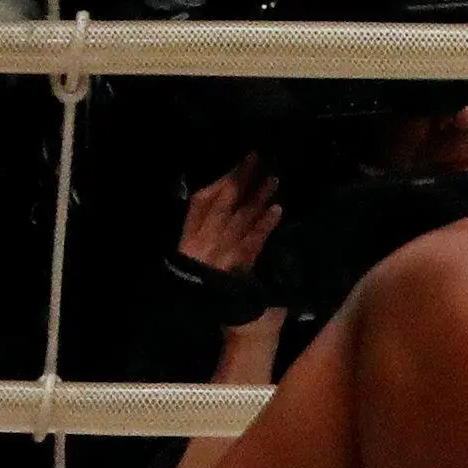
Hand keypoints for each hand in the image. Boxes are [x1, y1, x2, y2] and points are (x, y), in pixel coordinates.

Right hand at [178, 157, 282, 277]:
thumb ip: (207, 224)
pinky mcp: (240, 265)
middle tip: (259, 159)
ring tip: (273, 180)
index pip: (204, 200)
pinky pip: (254, 241)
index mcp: (191, 232)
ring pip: (242, 217)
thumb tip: (224, 194)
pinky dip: (265, 224)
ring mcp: (223, 250)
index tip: (241, 162)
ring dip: (258, 197)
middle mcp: (206, 237)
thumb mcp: (197, 248)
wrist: (212, 308)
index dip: (223, 179)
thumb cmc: (205, 276)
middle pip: (225, 202)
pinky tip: (277, 210)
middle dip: (241, 179)